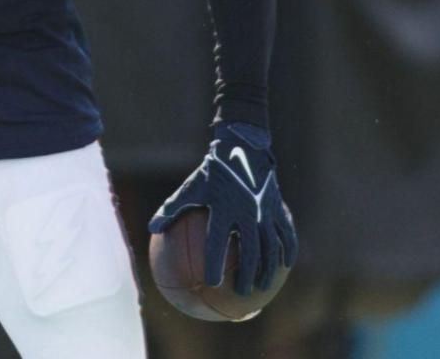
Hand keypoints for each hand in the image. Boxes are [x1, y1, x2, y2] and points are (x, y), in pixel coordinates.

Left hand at [150, 123, 297, 295]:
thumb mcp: (191, 187)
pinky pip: (286, 231)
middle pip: (250, 250)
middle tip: (241, 292)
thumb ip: (172, 208)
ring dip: (267, 268)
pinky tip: (287, 263)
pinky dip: (287, 248)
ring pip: (270, 246)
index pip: (217, 241)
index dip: (214, 263)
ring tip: (263, 286)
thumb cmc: (213, 172)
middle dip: (246, 274)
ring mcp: (265, 210)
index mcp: (223, 208)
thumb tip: (152, 228)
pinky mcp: (278, 206)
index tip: (209, 282)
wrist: (242, 147)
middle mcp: (247, 212)